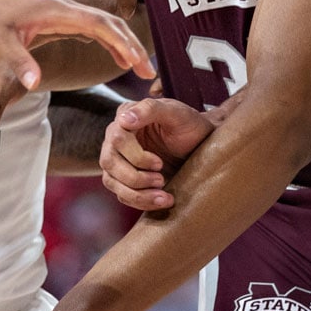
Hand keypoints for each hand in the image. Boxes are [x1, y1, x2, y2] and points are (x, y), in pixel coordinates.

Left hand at [0, 0, 152, 88]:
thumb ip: (20, 62)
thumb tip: (36, 84)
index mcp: (57, 9)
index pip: (100, 23)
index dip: (122, 42)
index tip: (137, 63)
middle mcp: (66, 5)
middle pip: (110, 21)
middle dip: (132, 45)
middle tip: (147, 72)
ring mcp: (65, 8)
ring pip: (104, 22)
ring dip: (123, 42)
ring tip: (138, 67)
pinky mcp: (60, 14)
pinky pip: (92, 24)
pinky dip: (108, 39)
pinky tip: (116, 55)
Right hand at [100, 95, 239, 209]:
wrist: (201, 145)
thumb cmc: (189, 125)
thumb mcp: (176, 113)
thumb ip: (151, 109)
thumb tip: (123, 120)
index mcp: (126, 117)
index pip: (117, 138)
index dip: (136, 155)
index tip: (159, 163)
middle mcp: (116, 138)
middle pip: (109, 162)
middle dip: (135, 177)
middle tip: (161, 179)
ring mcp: (118, 160)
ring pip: (111, 181)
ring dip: (137, 194)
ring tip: (164, 197)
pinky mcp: (125, 179)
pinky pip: (122, 195)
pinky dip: (140, 201)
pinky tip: (162, 201)